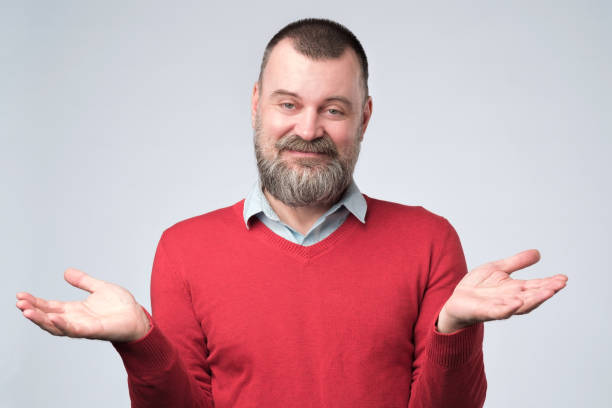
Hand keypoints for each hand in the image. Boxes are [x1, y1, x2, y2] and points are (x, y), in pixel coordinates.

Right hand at [16, 268, 149, 341]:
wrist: (138, 317)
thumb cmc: (121, 306)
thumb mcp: (100, 288)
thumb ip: (83, 281)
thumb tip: (66, 272)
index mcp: (75, 310)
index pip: (50, 307)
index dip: (35, 302)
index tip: (21, 296)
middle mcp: (76, 319)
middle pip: (48, 317)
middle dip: (33, 311)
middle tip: (19, 303)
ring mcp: (84, 326)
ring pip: (57, 326)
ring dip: (41, 320)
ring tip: (27, 311)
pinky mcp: (95, 331)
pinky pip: (75, 330)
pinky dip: (63, 325)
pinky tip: (53, 318)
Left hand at [436, 249, 567, 332]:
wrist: (456, 300)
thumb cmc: (478, 287)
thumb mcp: (497, 268)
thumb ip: (516, 262)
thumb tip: (538, 253)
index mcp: (514, 289)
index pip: (535, 286)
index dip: (549, 283)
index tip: (563, 278)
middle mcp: (510, 299)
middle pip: (532, 296)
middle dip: (546, 291)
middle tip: (560, 285)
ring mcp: (498, 306)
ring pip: (519, 305)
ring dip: (533, 300)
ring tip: (547, 292)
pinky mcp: (484, 311)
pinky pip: (497, 312)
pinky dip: (507, 308)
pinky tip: (516, 303)